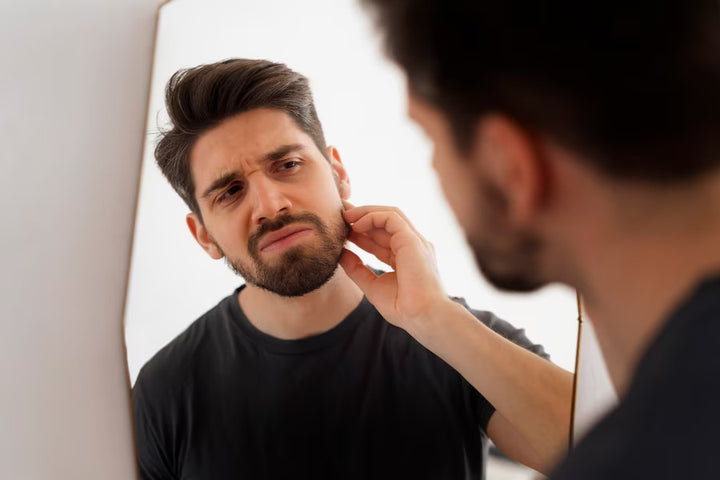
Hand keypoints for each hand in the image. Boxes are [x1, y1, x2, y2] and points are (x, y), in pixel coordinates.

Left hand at [339, 202, 449, 330]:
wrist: (422, 317)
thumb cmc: (403, 308)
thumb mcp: (372, 285)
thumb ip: (357, 269)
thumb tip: (340, 254)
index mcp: (404, 257)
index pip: (381, 237)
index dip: (361, 231)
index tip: (341, 229)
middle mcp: (411, 245)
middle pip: (385, 222)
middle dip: (361, 215)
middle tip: (339, 213)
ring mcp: (414, 241)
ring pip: (390, 214)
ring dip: (366, 212)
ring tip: (346, 216)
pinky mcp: (412, 240)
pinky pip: (391, 217)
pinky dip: (372, 217)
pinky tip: (357, 225)